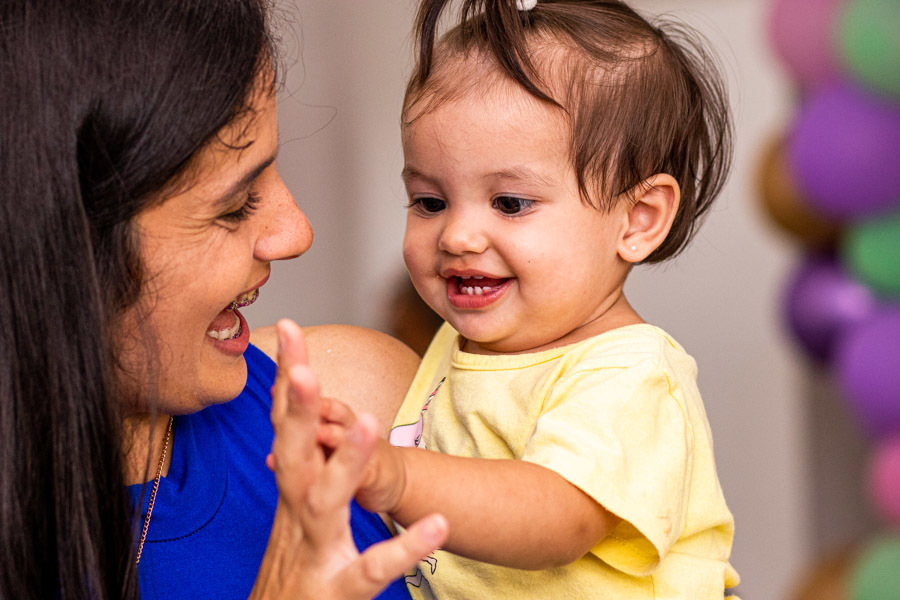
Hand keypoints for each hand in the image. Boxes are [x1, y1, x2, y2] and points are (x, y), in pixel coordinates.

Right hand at [250, 319, 446, 599]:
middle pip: (294, 453)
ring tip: (372, 424)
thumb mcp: (294, 508)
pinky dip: (403, 548)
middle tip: (302, 366)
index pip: (287, 427)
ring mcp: (317, 549)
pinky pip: (373, 567)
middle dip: (299, 407)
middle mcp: (298, 513)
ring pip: (327, 501)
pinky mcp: (339, 587)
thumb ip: (302, 462)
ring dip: (347, 462)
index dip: (288, 379)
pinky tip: (437, 525)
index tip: (292, 329)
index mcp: (292, 490)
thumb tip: (296, 414)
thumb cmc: (293, 566)